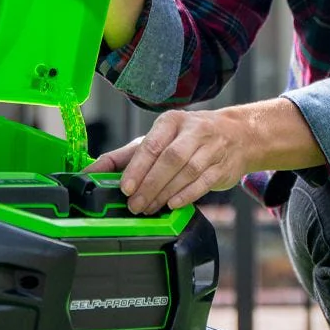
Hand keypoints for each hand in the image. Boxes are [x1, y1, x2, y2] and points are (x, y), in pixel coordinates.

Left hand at [85, 110, 249, 214]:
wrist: (237, 135)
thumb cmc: (189, 137)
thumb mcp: (157, 139)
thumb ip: (126, 156)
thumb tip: (92, 172)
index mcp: (172, 121)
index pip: (152, 145)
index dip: (137, 168)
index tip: (124, 188)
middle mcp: (193, 131)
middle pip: (170, 159)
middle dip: (150, 184)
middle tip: (134, 204)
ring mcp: (212, 148)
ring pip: (187, 172)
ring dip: (166, 192)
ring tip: (149, 208)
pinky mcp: (223, 167)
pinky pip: (204, 182)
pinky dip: (187, 195)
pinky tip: (173, 204)